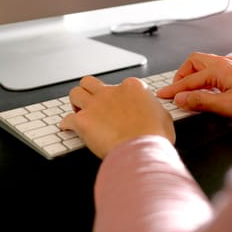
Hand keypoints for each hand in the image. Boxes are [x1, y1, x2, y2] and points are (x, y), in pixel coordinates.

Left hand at [60, 76, 174, 158]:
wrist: (142, 149)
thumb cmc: (155, 136)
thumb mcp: (164, 117)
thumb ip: (154, 110)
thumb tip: (153, 112)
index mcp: (132, 88)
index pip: (121, 84)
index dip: (119, 96)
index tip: (119, 106)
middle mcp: (111, 92)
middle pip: (91, 82)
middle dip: (89, 91)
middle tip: (92, 103)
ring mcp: (95, 105)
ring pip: (75, 93)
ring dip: (76, 102)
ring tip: (78, 112)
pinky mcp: (83, 121)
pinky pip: (67, 119)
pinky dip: (67, 124)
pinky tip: (67, 127)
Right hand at [156, 52, 231, 125]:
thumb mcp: (227, 106)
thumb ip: (201, 101)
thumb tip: (182, 99)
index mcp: (221, 68)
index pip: (190, 78)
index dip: (175, 89)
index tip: (163, 95)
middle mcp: (227, 63)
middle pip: (195, 62)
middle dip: (182, 75)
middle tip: (175, 90)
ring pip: (206, 66)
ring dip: (193, 76)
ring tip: (187, 91)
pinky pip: (215, 72)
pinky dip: (205, 80)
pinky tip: (207, 91)